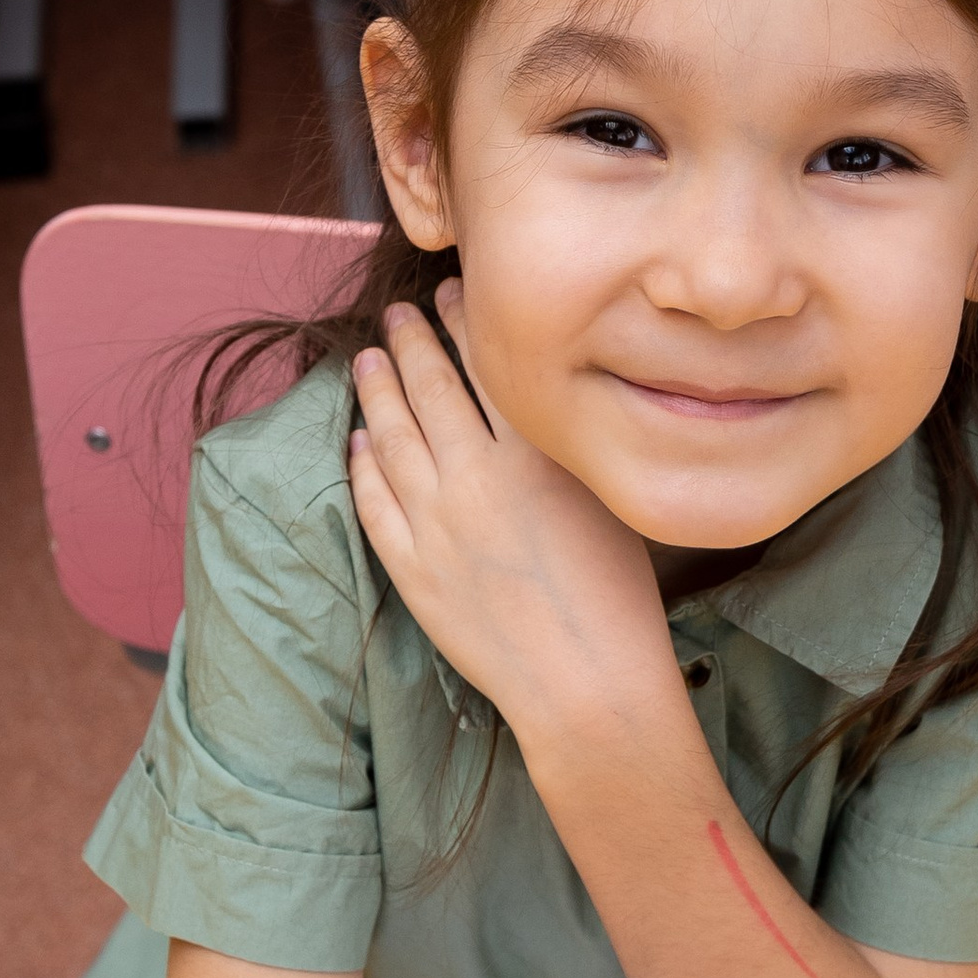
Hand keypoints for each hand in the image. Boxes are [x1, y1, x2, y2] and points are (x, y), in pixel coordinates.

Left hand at [345, 293, 677, 741]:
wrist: (586, 686)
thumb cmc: (619, 597)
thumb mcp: (610, 498)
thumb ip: (568, 446)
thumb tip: (542, 401)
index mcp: (533, 456)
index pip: (486, 364)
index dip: (462, 321)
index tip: (450, 292)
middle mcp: (476, 480)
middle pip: (429, 388)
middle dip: (410, 341)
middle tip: (397, 314)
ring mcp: (435, 525)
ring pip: (391, 437)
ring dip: (376, 389)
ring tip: (367, 358)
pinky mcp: (411, 570)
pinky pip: (373, 502)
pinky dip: (361, 463)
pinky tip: (357, 438)